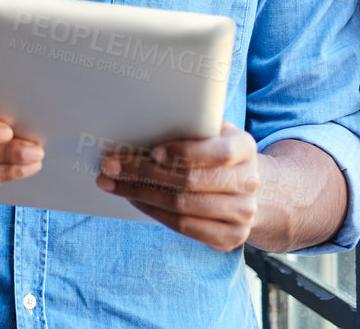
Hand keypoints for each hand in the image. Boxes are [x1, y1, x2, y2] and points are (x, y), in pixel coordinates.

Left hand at [96, 122, 259, 250]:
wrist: (248, 190)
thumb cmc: (215, 153)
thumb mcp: (211, 132)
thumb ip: (188, 126)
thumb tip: (141, 123)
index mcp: (244, 147)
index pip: (217, 152)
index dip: (183, 153)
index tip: (152, 152)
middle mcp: (249, 182)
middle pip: (190, 181)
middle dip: (143, 173)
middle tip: (110, 166)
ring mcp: (243, 213)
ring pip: (182, 206)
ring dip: (140, 194)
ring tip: (112, 183)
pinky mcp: (230, 237)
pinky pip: (184, 227)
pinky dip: (153, 212)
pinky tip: (134, 200)